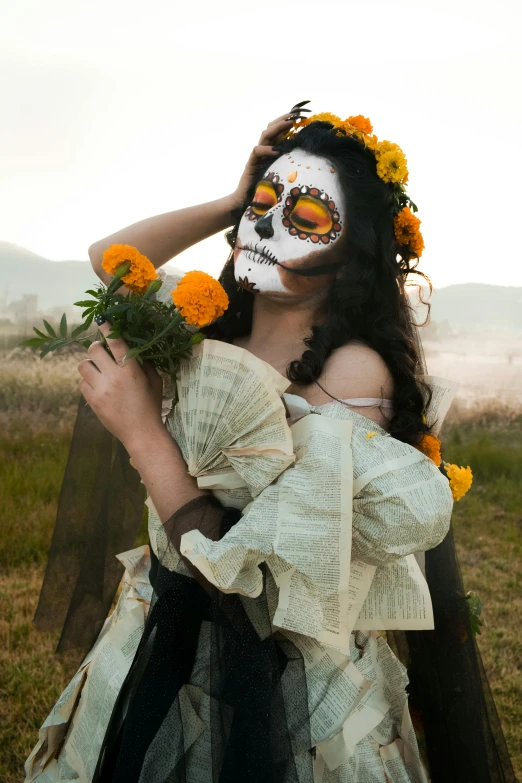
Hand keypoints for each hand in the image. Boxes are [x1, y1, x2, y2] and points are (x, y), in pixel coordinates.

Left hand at [77, 321, 164, 449]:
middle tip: (102, 352)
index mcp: (131, 369)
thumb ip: (144, 364)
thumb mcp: (154, 381)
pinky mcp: (92, 401)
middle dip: (97, 348)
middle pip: (94, 349)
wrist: (141, 433)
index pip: (115, 342)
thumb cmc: (151, 406)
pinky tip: (97, 386)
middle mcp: (113, 376)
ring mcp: (100, 389)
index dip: (107, 328)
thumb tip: (134, 350)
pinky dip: (88, 381)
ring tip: (98, 370)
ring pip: (83, 365)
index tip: (101, 319)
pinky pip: (81, 383)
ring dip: (90, 364)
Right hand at [229, 100, 310, 210]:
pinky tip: (276, 150)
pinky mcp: (251, 164)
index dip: (289, 122)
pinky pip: (257, 151)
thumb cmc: (268, 191)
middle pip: (272, 128)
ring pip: (265, 135)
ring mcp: (257, 156)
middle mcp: (264, 150)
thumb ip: (292, 165)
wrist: (247, 201)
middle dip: (284, 119)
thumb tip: (310, 159)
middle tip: (296, 115)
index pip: (280, 131)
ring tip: (289, 124)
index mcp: (272, 150)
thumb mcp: (284, 174)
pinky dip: (266, 149)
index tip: (302, 115)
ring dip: (277, 128)